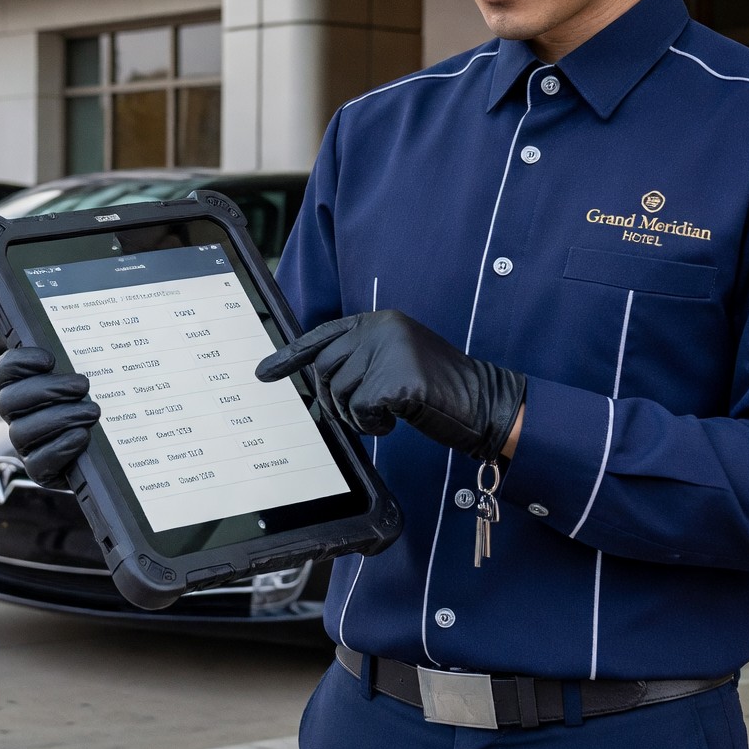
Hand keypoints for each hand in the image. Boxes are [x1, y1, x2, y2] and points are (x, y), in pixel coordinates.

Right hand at [0, 347, 95, 485]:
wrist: (108, 455)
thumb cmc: (96, 406)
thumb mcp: (91, 381)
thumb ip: (84, 362)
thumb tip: (103, 336)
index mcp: (23, 388)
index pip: (5, 371)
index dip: (19, 363)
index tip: (50, 359)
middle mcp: (18, 416)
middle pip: (10, 400)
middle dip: (46, 390)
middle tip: (82, 385)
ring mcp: (27, 446)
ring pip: (22, 432)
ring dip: (60, 418)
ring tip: (92, 412)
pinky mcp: (41, 471)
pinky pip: (38, 463)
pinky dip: (60, 448)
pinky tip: (83, 436)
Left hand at [257, 310, 524, 462]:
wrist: (484, 403)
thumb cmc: (441, 391)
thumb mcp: (398, 362)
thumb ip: (363, 360)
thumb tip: (319, 380)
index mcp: (381, 321)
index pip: (324, 335)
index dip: (290, 356)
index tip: (264, 373)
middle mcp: (382, 328)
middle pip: (326, 369)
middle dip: (333, 401)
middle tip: (359, 417)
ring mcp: (390, 351)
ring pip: (340, 392)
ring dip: (356, 417)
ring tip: (385, 418)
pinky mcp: (397, 379)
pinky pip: (361, 410)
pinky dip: (372, 426)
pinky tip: (394, 423)